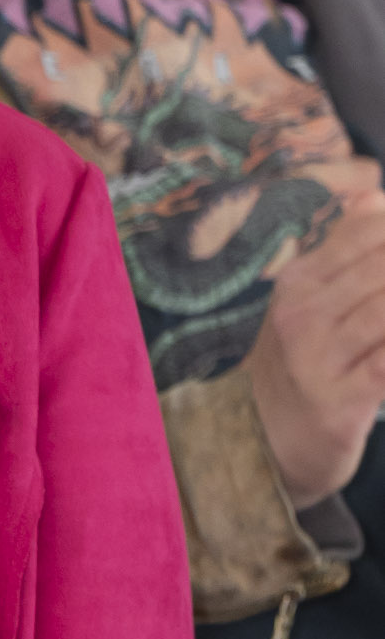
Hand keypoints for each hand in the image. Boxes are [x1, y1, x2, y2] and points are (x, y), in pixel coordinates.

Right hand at [245, 179, 384, 504]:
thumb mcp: (307, 301)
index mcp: (296, 283)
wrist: (265, 443)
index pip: (365, 233)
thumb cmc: (300, 363)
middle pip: (381, 269)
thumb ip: (344, 248)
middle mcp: (301, 315)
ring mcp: (318, 359)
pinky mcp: (341, 403)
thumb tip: (375, 194)